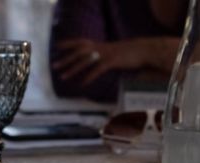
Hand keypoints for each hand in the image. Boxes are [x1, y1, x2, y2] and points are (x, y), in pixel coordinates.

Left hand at [53, 38, 179, 84]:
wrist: (146, 50)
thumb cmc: (132, 53)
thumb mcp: (116, 52)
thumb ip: (105, 56)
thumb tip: (99, 61)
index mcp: (101, 44)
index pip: (80, 42)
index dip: (68, 44)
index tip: (57, 47)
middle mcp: (101, 47)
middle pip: (78, 52)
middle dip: (65, 59)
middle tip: (54, 66)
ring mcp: (106, 54)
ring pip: (85, 61)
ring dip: (72, 69)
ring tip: (63, 77)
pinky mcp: (112, 61)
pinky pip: (97, 70)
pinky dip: (88, 77)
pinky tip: (82, 84)